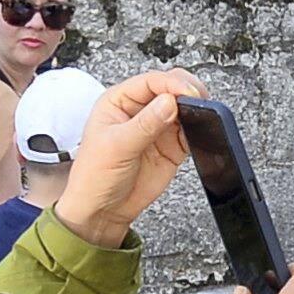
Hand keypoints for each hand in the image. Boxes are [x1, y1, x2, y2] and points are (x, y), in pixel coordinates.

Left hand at [48, 70, 206, 249]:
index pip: (150, 82)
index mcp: (119, 101)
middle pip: (171, 88)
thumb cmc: (94, 176)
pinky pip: (190, 131)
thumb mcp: (116, 147)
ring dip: (195, 109)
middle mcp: (139, 110)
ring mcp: (157, 127)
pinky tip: (198, 133)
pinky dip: (198, 130)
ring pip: (184, 107)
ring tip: (198, 119)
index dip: (171, 84)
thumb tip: (169, 102)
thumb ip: (144, 124)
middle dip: (187, 91)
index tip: (187, 92)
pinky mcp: (171, 146)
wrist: (102, 210)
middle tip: (197, 102)